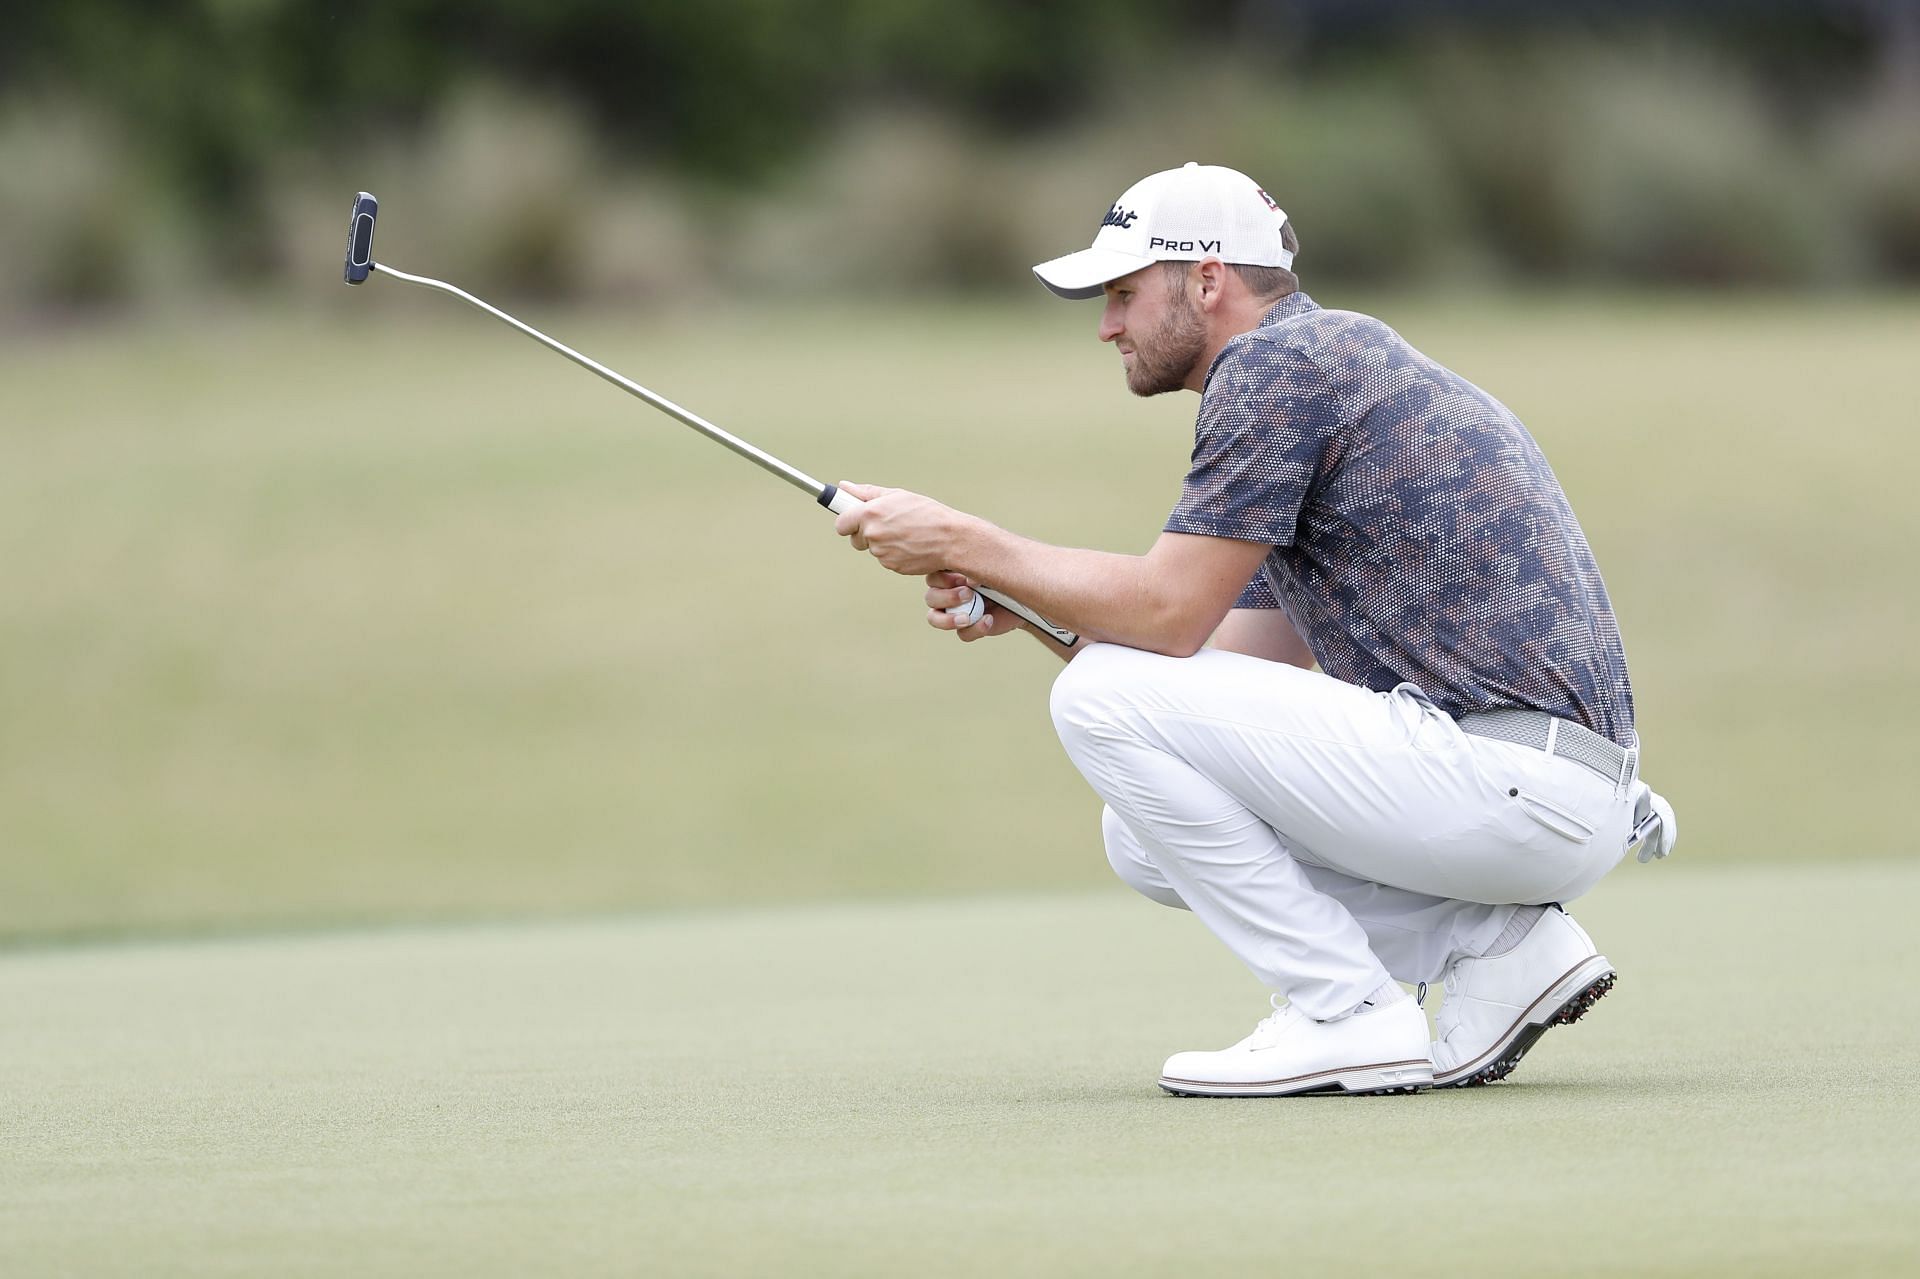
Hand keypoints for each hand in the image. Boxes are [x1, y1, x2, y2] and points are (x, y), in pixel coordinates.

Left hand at [832, 482, 974, 575]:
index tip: (853, 520)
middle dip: (867, 533)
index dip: (848, 522)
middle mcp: (873, 534)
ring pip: (873, 549)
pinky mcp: (891, 566)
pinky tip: (909, 544)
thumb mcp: (897, 495)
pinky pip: (886, 559)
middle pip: (856, 539)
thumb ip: (866, 492)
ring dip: (884, 543)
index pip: (841, 524)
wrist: (950, 539)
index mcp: (870, 513)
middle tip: (888, 525)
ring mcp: (881, 552)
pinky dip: (895, 554)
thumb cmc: (928, 514)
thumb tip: (844, 487)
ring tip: (905, 533)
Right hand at [924, 571, 1018, 641]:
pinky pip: (962, 633)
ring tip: (968, 618)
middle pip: (930, 598)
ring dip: (948, 619)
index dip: (942, 580)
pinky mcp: (967, 629)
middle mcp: (947, 593)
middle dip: (946, 597)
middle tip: (969, 595)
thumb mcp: (990, 568)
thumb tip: (969, 581)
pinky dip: (975, 629)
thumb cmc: (1004, 576)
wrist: (1023, 597)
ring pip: (934, 618)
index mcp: (949, 574)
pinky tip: (988, 620)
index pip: (932, 577)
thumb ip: (975, 573)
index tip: (961, 579)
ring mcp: (955, 613)